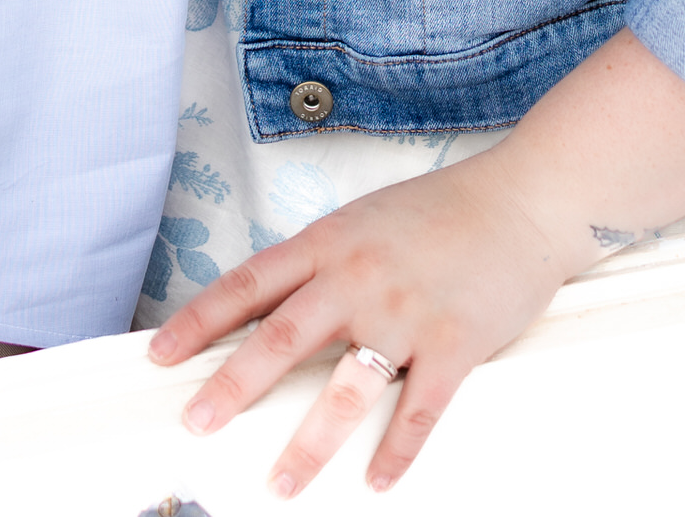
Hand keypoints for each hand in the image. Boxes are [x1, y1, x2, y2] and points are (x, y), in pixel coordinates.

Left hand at [146, 31, 684, 494]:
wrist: (524, 199)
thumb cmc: (442, 212)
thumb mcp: (365, 221)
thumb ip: (319, 263)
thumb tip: (265, 309)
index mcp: (331, 243)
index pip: (249, 283)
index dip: (199, 320)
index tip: (160, 355)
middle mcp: (359, 277)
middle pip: (282, 337)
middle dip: (233, 385)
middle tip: (196, 423)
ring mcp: (407, 312)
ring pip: (345, 387)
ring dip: (310, 441)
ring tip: (281, 484)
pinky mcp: (455, 342)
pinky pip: (419, 408)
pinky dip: (396, 450)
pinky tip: (376, 481)